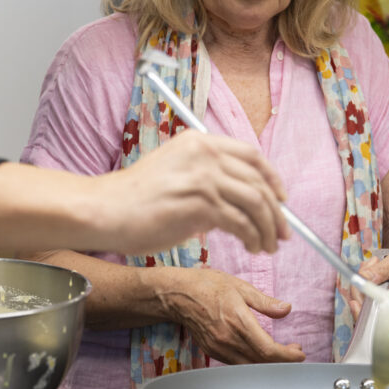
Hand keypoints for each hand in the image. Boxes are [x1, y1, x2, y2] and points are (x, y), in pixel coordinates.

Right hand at [94, 130, 289, 254]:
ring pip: (256, 202)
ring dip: (268, 228)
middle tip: (282, 233)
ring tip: (268, 246)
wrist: (106, 209)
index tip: (281, 199)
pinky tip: (251, 247)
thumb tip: (236, 199)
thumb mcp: (174, 171)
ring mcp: (204, 177)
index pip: (251, 154)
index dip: (272, 178)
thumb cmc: (134, 198)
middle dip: (277, 210)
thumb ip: (205, 177)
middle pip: (259, 180)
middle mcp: (205, 154)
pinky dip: (253, 237)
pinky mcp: (201, 204)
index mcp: (199, 142)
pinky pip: (242, 223)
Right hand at [154, 268, 305, 364]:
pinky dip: (253, 361)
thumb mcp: (240, 287)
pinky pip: (238, 363)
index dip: (287, 355)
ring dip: (268, 362)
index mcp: (238, 320)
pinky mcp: (213, 351)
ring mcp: (219, 347)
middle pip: (262, 361)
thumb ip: (265, 302)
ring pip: (250, 365)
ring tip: (280, 351)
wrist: (178, 295)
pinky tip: (259, 351)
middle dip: (283, 359)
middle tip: (293, 350)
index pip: (268, 349)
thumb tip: (286, 309)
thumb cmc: (207, 285)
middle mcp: (228, 338)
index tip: (299, 352)